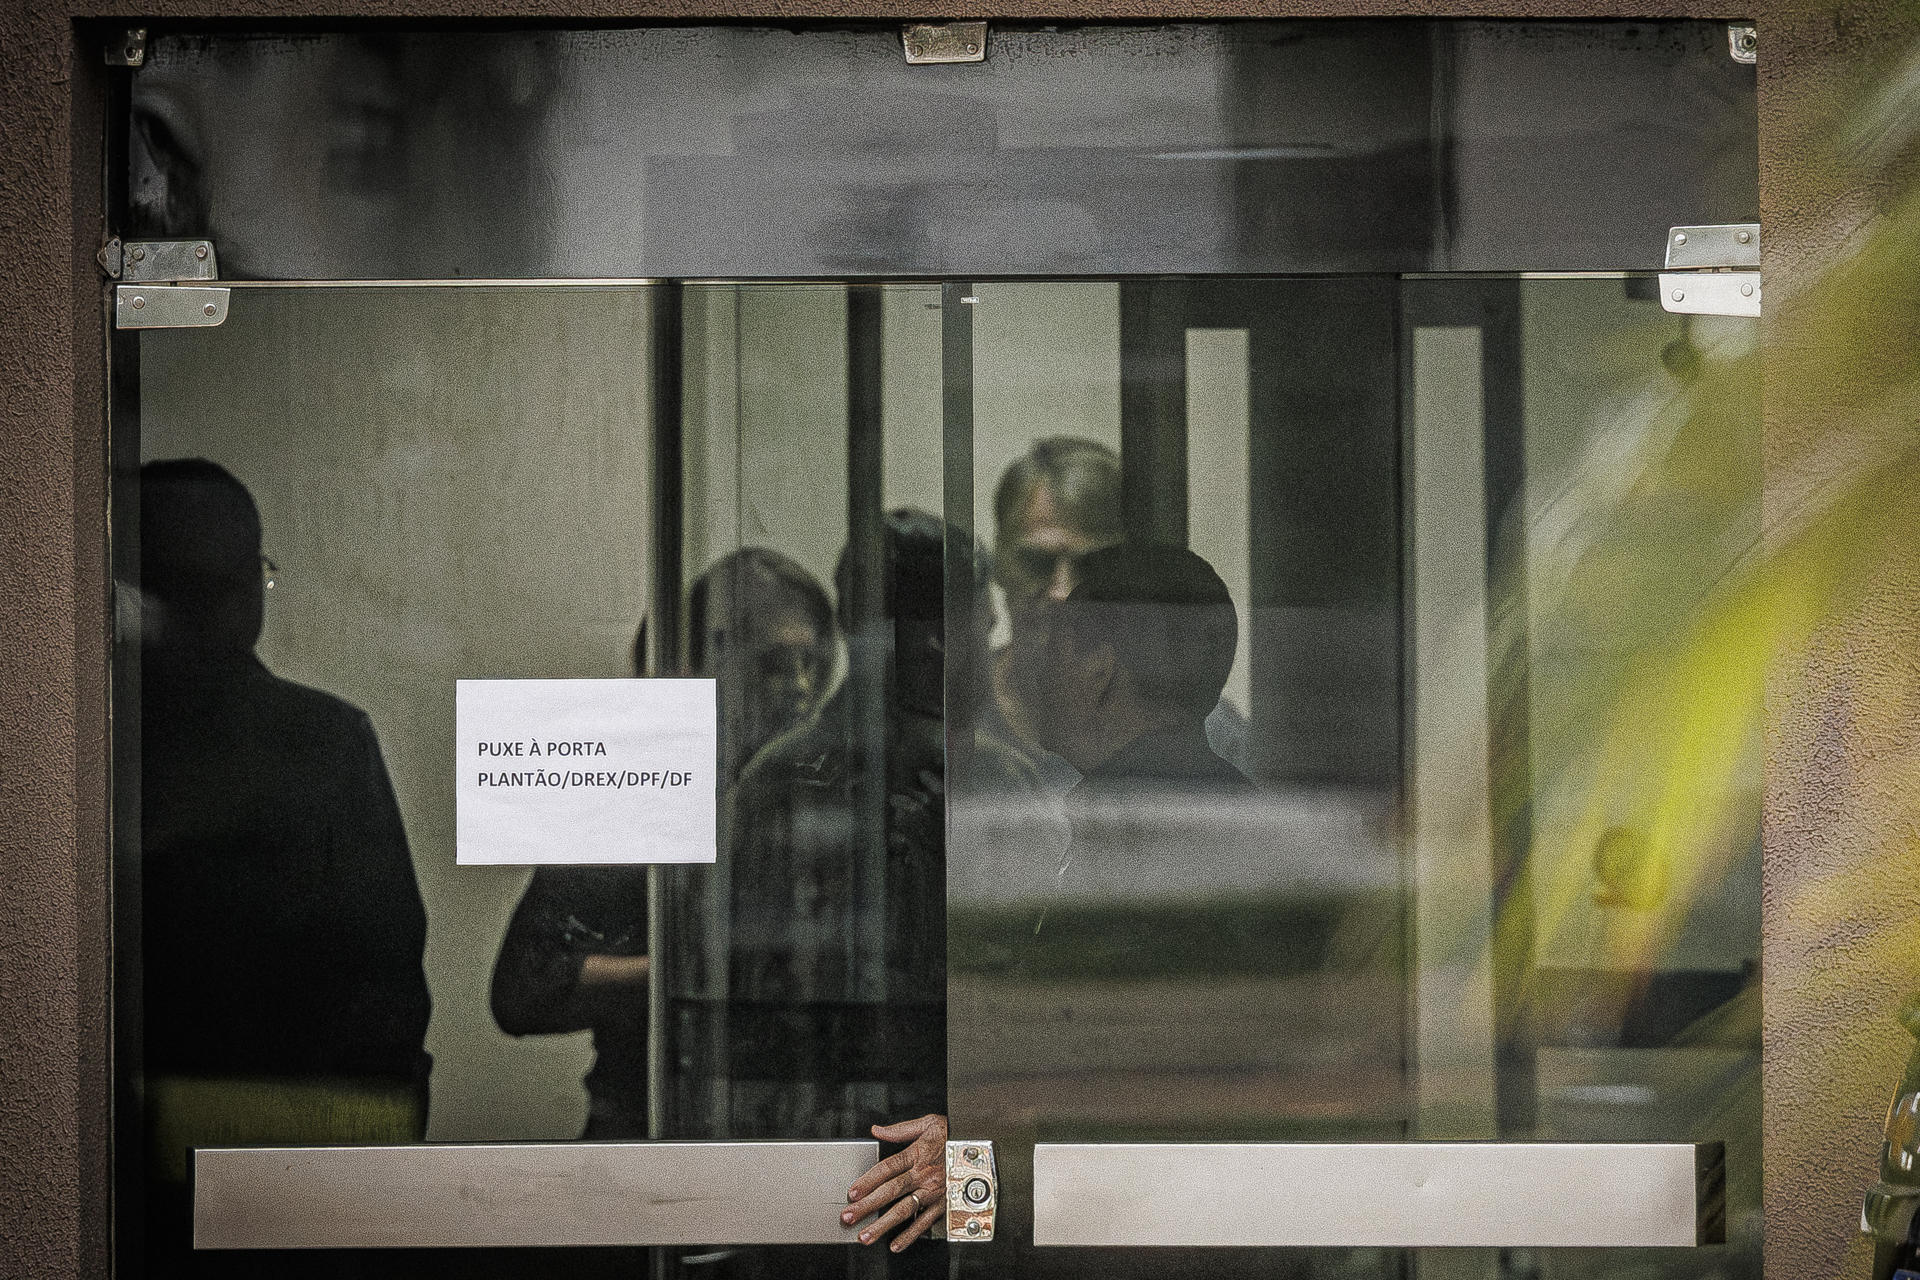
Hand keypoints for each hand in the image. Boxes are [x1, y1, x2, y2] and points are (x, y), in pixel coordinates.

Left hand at [841, 1113, 946, 1250]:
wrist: (982, 1146)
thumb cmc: (953, 1134)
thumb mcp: (927, 1123)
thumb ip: (900, 1129)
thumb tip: (877, 1129)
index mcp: (918, 1154)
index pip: (888, 1168)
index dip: (868, 1180)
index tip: (853, 1192)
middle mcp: (924, 1174)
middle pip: (891, 1191)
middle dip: (868, 1205)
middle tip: (849, 1216)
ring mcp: (934, 1191)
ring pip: (905, 1210)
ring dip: (884, 1224)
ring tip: (866, 1235)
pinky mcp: (943, 1204)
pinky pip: (925, 1222)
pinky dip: (910, 1235)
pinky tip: (895, 1244)